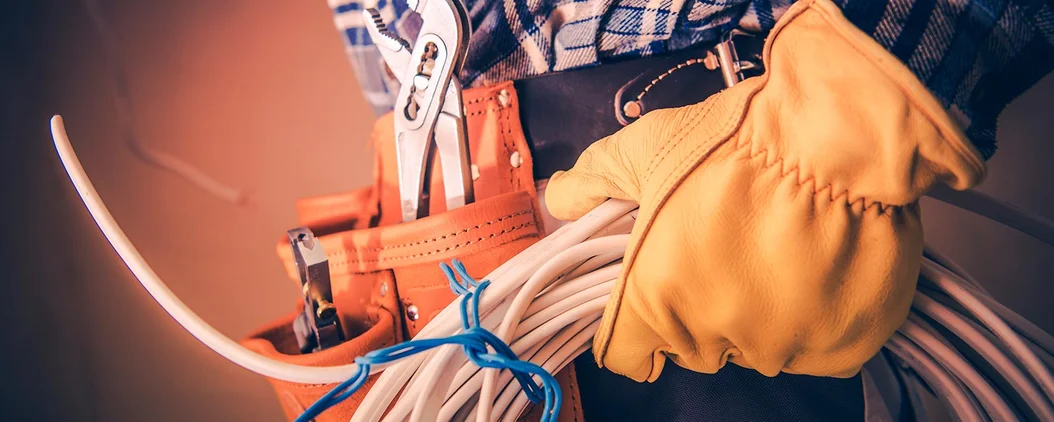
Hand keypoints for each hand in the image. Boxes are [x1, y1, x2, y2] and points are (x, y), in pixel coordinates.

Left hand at [545, 0, 984, 381]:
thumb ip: (594, 180)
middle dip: (700, 305)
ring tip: (777, 247)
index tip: (652, 295)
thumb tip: (560, 198)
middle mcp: (713, 337)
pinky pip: (815, 348)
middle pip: (694, 346)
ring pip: (757, 347)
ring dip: (761, 312)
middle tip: (724, 246)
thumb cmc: (734, 141)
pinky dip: (815, 320)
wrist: (836, 135)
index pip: (625, 352)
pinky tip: (816, 268)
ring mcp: (780, 348)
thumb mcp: (645, 149)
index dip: (634, 323)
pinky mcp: (839, 348)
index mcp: (653, 301)